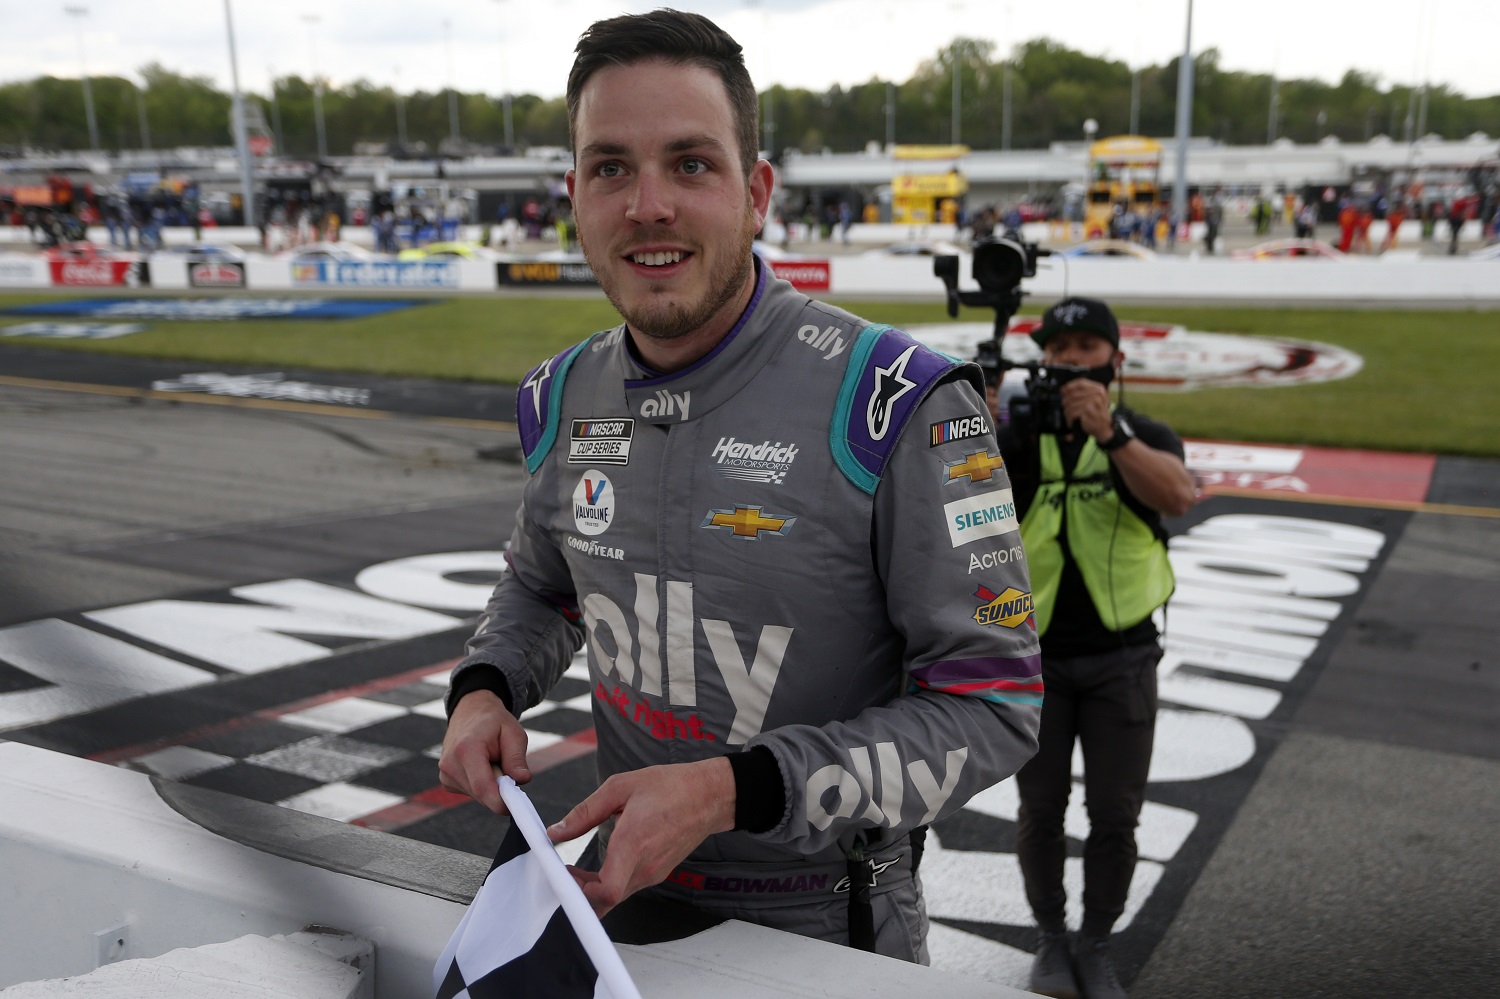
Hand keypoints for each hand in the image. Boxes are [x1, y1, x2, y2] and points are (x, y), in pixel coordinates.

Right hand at [437, 689, 531, 813]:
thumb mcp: (513, 733)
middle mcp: (450, 764)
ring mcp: (445, 774)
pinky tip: (481, 766)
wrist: (470, 712)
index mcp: (466, 749)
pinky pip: (472, 792)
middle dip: (501, 790)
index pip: (482, 787)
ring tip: (492, 761)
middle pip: (482, 794)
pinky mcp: (446, 781)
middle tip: (510, 769)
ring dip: (492, 785)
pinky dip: (482, 784)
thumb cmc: (494, 722)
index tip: (516, 807)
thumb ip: (516, 758)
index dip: (500, 802)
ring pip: (478, 795)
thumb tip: (522, 780)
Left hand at [547, 757, 735, 916]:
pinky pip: (629, 887)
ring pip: (617, 896)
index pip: (606, 891)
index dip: (580, 893)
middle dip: (580, 894)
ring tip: (578, 871)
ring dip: (594, 890)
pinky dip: (610, 884)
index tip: (564, 877)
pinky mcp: (659, 872)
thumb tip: (556, 831)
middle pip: (606, 901)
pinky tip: (602, 866)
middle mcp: (645, 865)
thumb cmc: (670, 787)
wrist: (709, 795)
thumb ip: (585, 811)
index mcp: (634, 842)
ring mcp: (654, 872)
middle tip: (565, 875)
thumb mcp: (621, 786)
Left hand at [1059, 376, 1113, 440]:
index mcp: (1099, 389)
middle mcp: (1098, 394)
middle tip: (1065, 407)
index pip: (1081, 383)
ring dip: (1067, 412)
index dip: (1070, 386)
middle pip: (1074, 394)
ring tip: (1068, 417)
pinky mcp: (1089, 410)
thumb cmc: (1097, 415)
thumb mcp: (1092, 400)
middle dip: (1066, 402)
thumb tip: (1064, 389)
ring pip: (1072, 404)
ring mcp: (1094, 402)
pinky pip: (1073, 412)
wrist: (1104, 428)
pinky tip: (1071, 422)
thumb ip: (1081, 393)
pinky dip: (1070, 418)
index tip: (1063, 391)